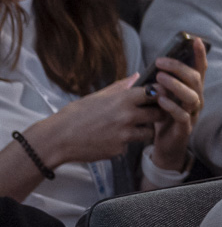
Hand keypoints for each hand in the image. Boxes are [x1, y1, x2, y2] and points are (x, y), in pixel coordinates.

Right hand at [26, 76, 160, 167]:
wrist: (58, 139)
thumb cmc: (75, 115)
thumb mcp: (97, 96)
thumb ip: (120, 87)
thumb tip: (137, 76)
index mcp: (122, 100)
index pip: (154, 93)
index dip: (158, 95)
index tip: (155, 97)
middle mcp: (127, 117)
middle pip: (158, 114)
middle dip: (156, 113)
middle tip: (150, 114)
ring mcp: (125, 135)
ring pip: (149, 132)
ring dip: (144, 130)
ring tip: (128, 127)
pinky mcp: (119, 150)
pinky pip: (130, 145)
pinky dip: (124, 142)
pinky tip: (110, 139)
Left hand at [147, 38, 206, 172]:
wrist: (165, 146)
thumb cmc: (163, 117)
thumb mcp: (163, 95)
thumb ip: (162, 82)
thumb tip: (156, 65)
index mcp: (192, 90)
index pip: (199, 69)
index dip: (199, 55)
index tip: (195, 40)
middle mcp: (196, 100)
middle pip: (195, 79)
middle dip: (179, 68)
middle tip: (160, 62)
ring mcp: (193, 114)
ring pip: (191, 96)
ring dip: (175, 85)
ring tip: (159, 78)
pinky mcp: (185, 128)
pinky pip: (182, 116)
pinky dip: (171, 107)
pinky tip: (160, 100)